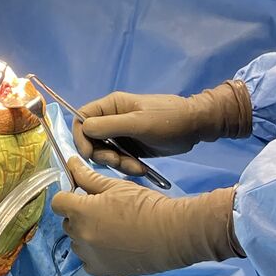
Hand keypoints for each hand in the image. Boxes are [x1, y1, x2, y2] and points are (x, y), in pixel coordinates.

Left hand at [52, 158, 242, 275]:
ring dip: (86, 235)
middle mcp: (80, 235)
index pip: (58, 202)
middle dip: (79, 216)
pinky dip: (95, 255)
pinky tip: (112, 246)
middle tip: (103, 211)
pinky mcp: (101, 270)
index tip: (80, 197)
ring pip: (77, 242)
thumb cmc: (146, 205)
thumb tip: (70, 163)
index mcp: (81, 211)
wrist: (171, 233)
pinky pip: (87, 261)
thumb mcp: (116, 187)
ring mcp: (89, 255)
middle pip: (68, 223)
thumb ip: (88, 177)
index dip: (68, 198)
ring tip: (111, 230)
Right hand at [72, 80, 252, 170]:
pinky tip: (141, 169)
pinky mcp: (131, 147)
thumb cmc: (168, 119)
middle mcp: (113, 119)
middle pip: (92, 140)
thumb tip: (84, 127)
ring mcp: (122, 134)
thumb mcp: (138, 122)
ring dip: (117, 163)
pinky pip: (120, 160)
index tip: (89, 153)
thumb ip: (110, 125)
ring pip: (106, 153)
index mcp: (111, 106)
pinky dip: (127, 167)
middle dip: (103, 155)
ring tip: (135, 167)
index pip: (82, 118)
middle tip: (118, 162)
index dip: (80, 137)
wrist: (195, 126)